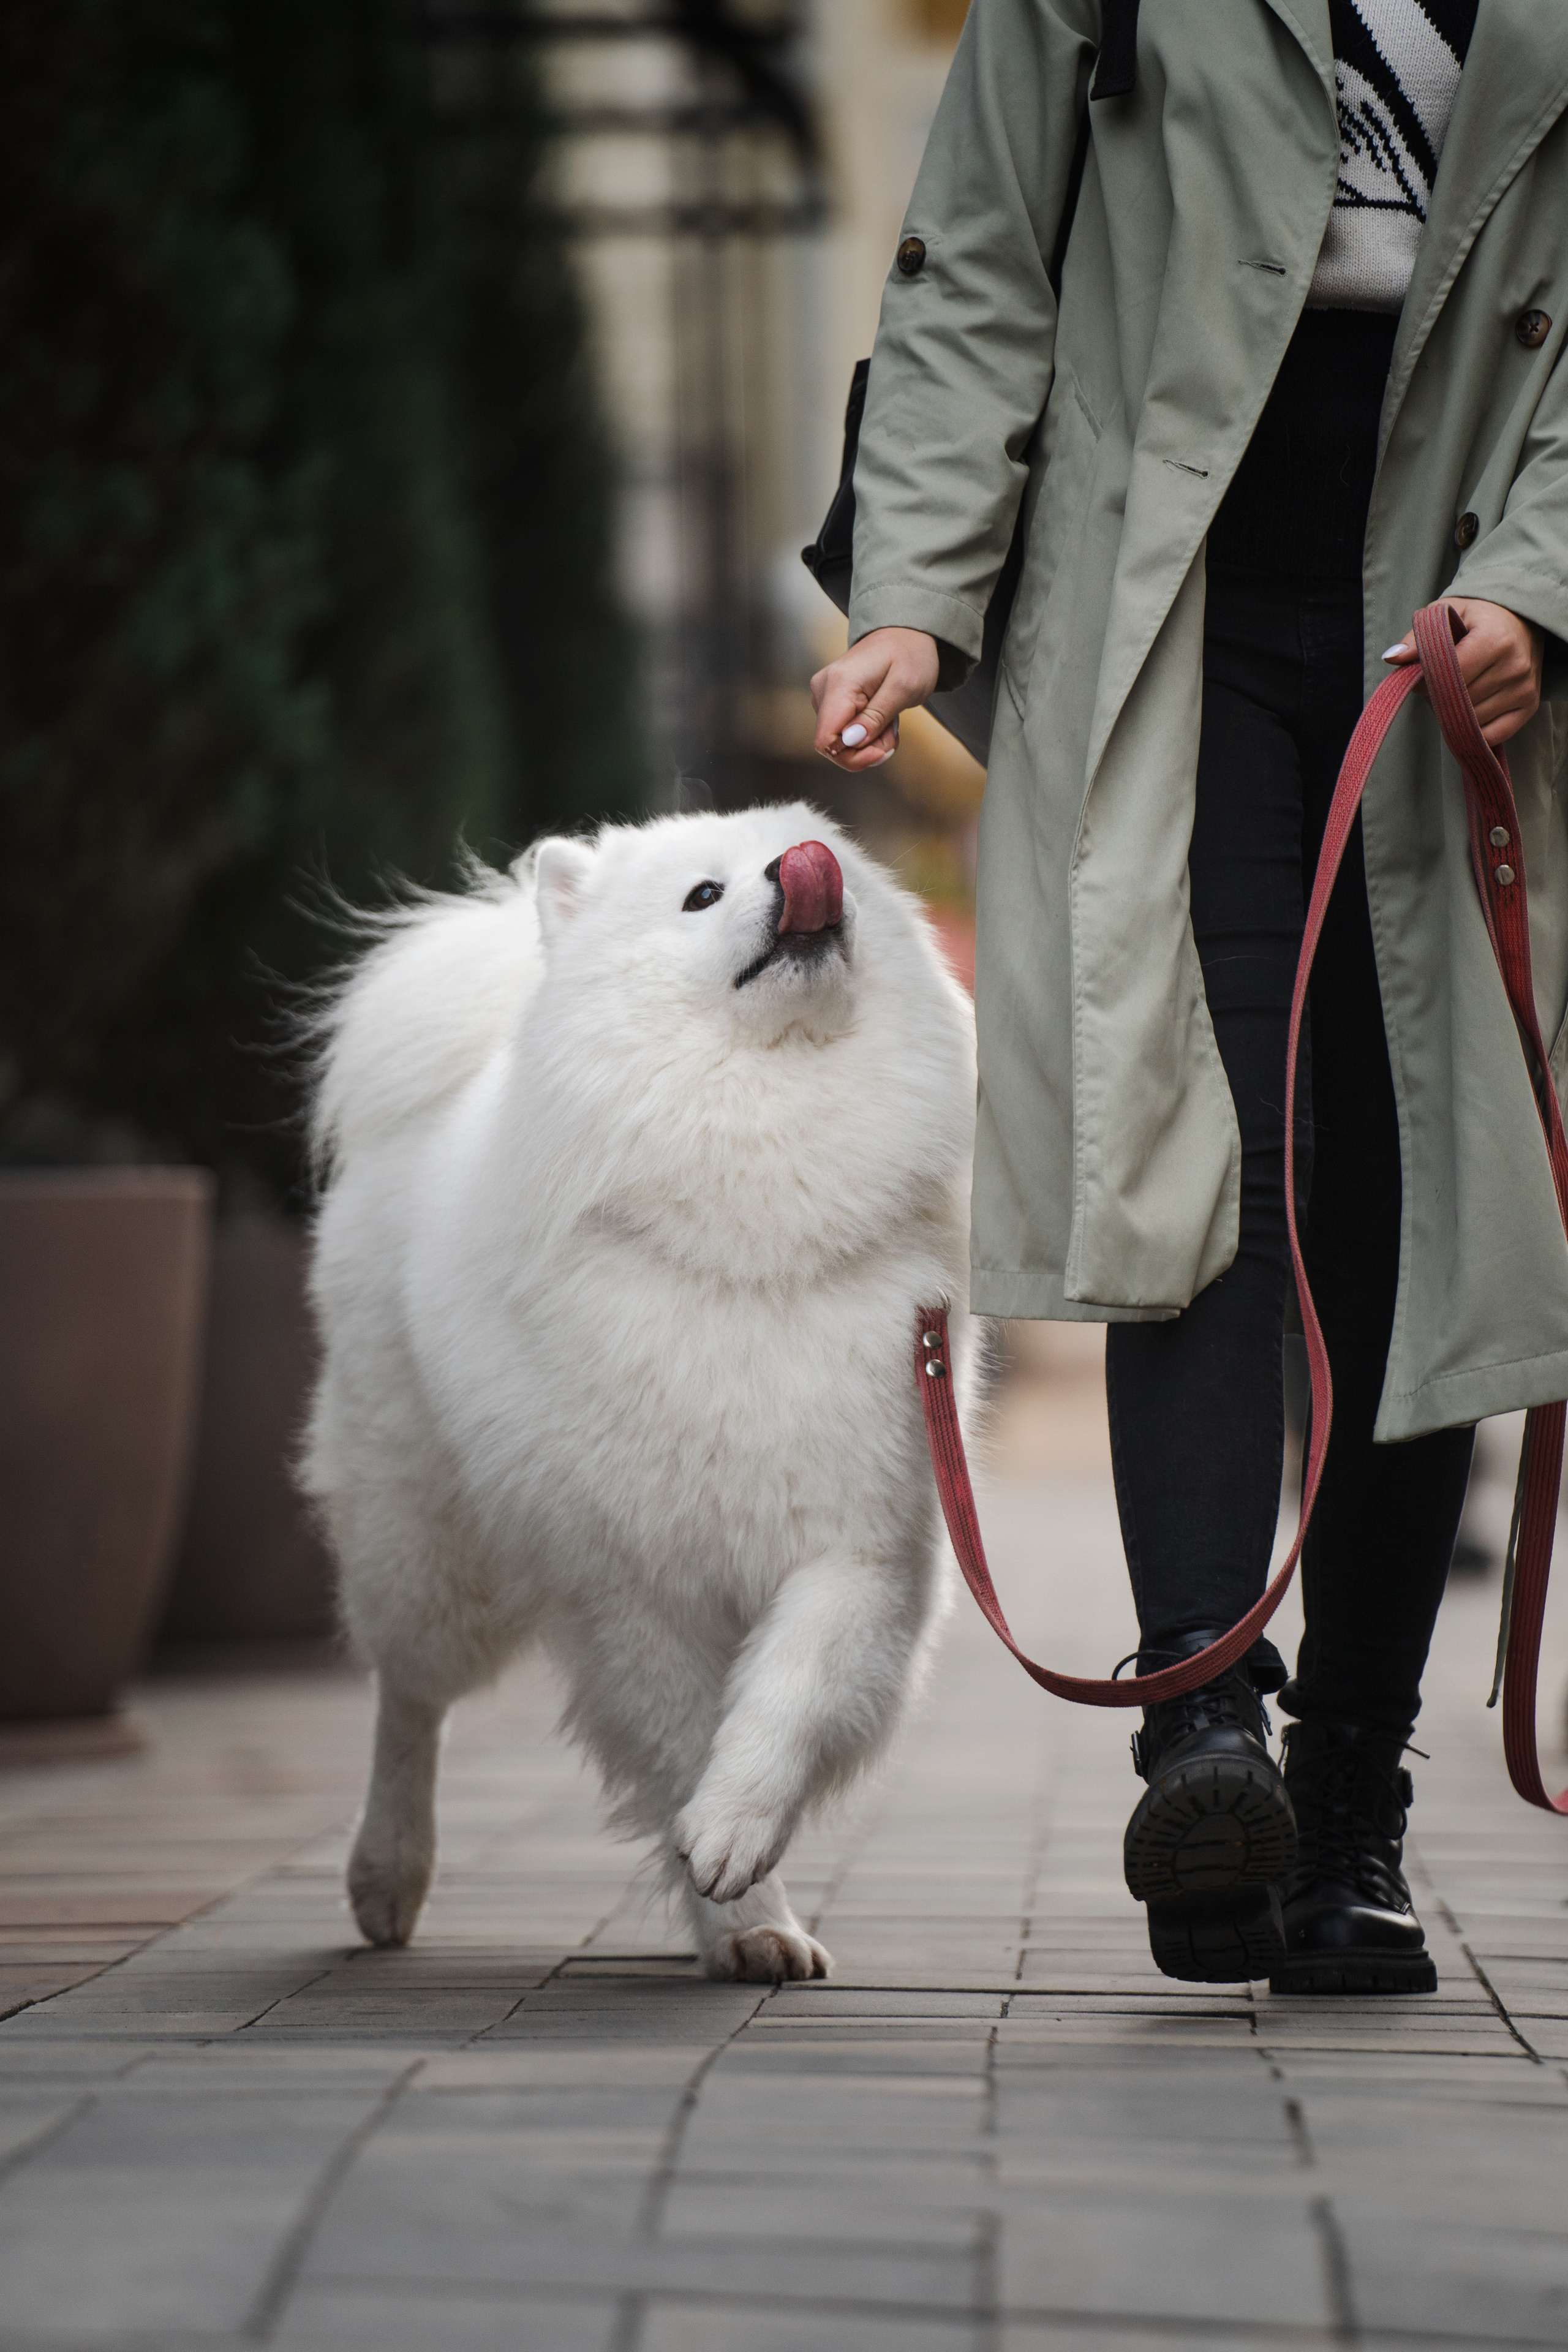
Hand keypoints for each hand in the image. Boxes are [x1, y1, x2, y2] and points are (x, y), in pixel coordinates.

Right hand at [811, 627, 939, 768]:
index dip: (852, 757)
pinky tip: (882, 716)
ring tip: (892, 720)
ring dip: (870, 740)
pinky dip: (866, 732)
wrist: (905, 631)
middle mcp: (823, 689)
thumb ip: (877, 717)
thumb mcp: (904, 687)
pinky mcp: (831, 699)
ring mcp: (824, 694)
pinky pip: (844, 730)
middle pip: (833, 744)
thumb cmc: (910, 654)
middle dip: (867, 748)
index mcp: (839, 684)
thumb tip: (850, 741)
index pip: (826, 741)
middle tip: (894, 732)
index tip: (881, 751)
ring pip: (840, 740)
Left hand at [1383, 598, 1543, 749]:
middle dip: (1439, 697)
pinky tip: (1470, 709)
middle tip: (1438, 682)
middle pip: (1460, 701)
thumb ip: (1418, 637)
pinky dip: (1473, 729)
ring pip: (1472, 721)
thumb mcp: (1447, 614)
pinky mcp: (1529, 706)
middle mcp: (1515, 665)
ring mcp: (1524, 689)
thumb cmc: (1478, 619)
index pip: (1451, 675)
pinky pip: (1491, 735)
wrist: (1521, 621)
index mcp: (1495, 639)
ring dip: (1455, 713)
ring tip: (1457, 690)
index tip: (1417, 677)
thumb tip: (1392, 658)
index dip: (1426, 681)